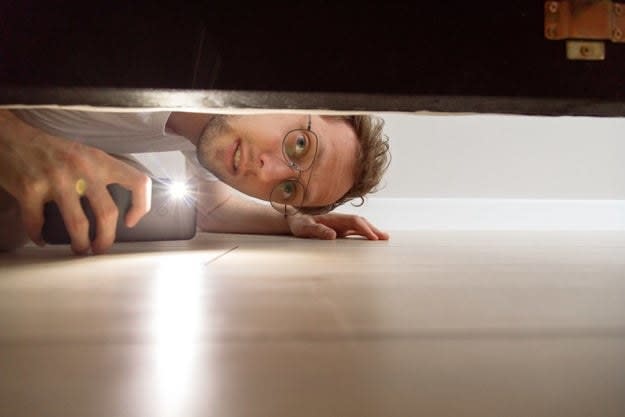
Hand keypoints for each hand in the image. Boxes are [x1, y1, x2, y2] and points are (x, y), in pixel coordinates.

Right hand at [0, 111, 150, 253]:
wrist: (8, 136)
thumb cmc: (51, 151)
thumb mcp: (84, 155)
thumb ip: (102, 175)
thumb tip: (118, 210)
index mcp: (100, 160)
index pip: (137, 181)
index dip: (141, 205)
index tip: (131, 222)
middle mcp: (82, 168)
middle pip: (108, 213)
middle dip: (106, 239)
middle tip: (101, 249)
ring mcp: (55, 179)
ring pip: (78, 224)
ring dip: (80, 244)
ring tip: (79, 249)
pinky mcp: (29, 188)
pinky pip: (38, 223)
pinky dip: (40, 237)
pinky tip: (41, 239)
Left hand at [287, 212, 388, 240]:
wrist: (292, 218)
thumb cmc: (298, 223)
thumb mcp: (305, 228)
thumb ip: (318, 231)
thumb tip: (333, 235)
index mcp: (334, 218)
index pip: (354, 221)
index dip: (364, 229)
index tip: (373, 238)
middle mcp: (339, 220)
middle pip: (360, 222)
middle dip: (373, 229)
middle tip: (385, 238)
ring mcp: (339, 224)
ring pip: (359, 226)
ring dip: (371, 231)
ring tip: (384, 238)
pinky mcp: (338, 228)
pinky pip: (354, 230)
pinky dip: (364, 233)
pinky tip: (370, 239)